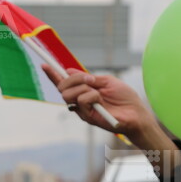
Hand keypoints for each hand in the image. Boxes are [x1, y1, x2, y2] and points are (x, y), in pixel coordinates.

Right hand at [42, 65, 178, 155]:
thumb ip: (88, 78)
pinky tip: (100, 99)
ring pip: (68, 95)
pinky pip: (81, 101)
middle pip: (62, 88)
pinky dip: (91, 96)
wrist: (136, 113)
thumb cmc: (125, 98)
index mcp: (84, 91)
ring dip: (82, 87)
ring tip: (96, 90)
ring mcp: (83, 110)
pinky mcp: (87, 117)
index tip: (44, 64)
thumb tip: (69, 71)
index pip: (64, 84)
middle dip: (73, 79)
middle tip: (90, 79)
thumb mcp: (106, 81)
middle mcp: (80, 101)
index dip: (53, 75)